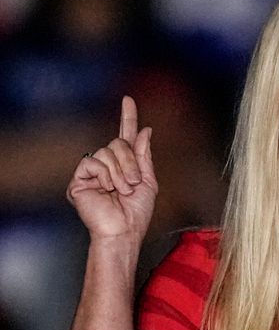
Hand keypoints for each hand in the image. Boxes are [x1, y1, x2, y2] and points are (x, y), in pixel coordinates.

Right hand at [66, 96, 157, 243]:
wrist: (124, 230)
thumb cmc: (136, 212)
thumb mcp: (148, 181)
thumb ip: (144, 156)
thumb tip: (144, 130)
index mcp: (125, 164)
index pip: (125, 136)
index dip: (127, 117)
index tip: (128, 99)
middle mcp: (107, 165)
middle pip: (118, 142)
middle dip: (131, 162)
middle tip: (133, 184)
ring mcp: (92, 172)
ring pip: (107, 151)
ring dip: (121, 171)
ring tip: (122, 190)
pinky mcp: (78, 179)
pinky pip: (93, 162)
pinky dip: (105, 175)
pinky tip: (106, 189)